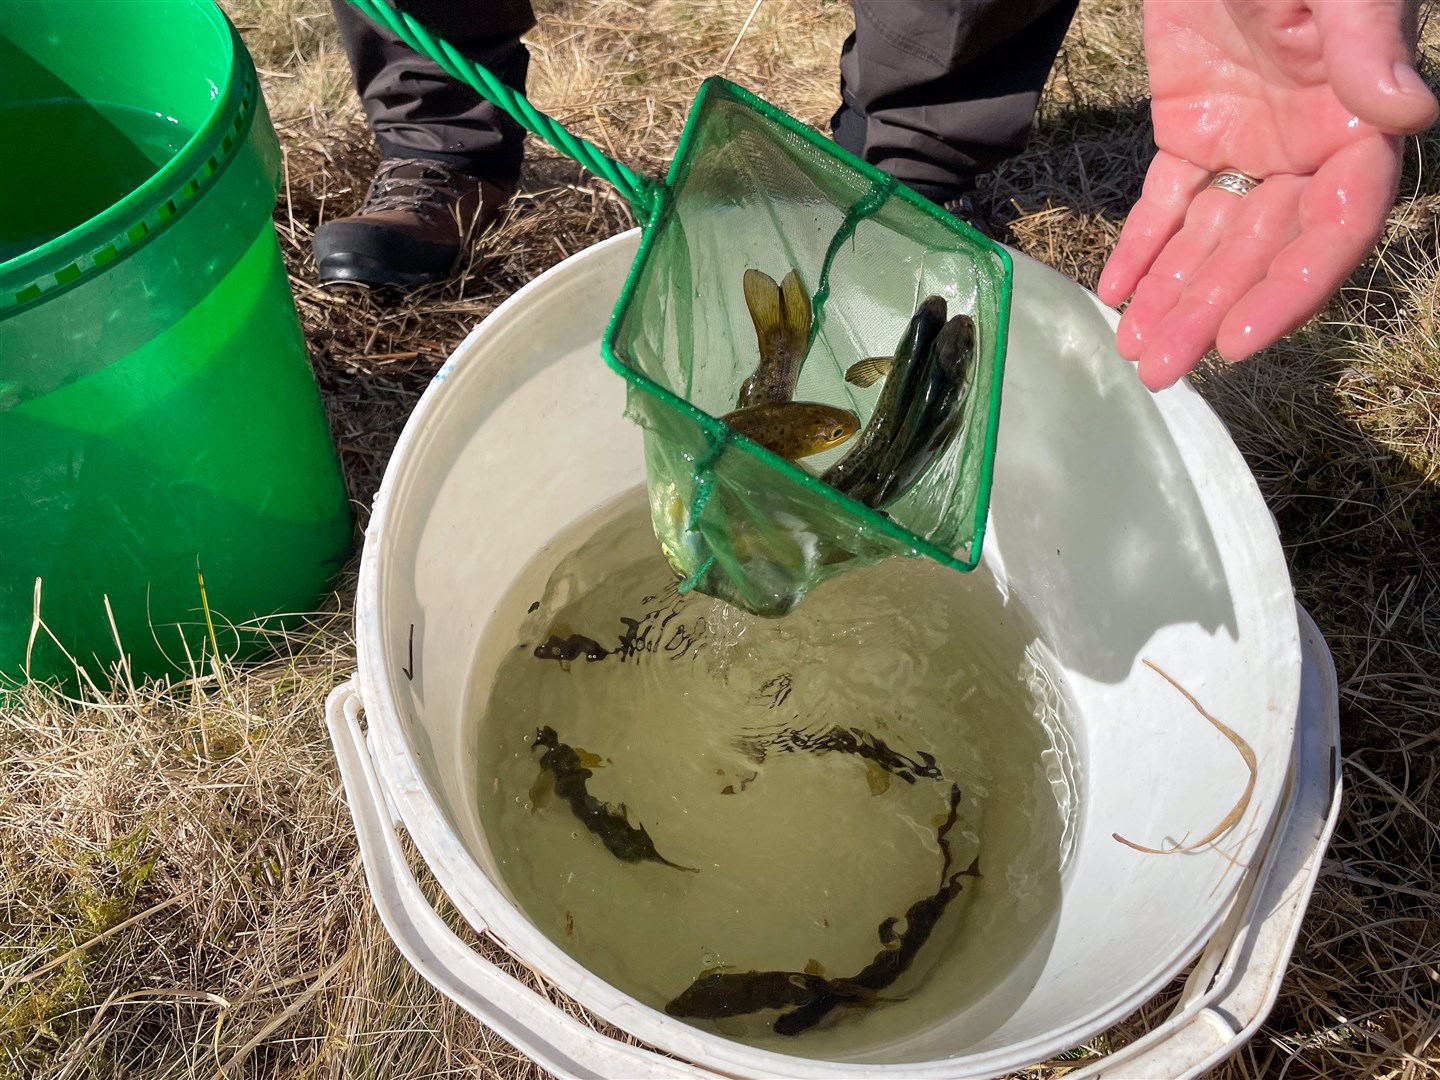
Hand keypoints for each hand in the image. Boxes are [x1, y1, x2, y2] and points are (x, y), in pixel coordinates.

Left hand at [1096, 0, 1437, 390]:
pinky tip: (1114, 293)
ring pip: (1209, 238)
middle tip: (1160, 371)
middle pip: (1259, 251)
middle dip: (1209, 313)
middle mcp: (1307, 148)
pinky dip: (1140, 247)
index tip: (1237, 341)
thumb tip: (1410, 112)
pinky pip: (1166, 200)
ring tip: (1132, 351)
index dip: (1290, 289)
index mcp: (1357, 123)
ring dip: (1170, 297)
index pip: (1334, 227)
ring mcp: (1248, 142)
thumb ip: (1367, 46)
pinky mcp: (1192, 127)